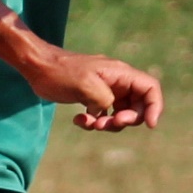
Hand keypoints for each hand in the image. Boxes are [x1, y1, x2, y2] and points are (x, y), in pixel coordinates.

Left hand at [20, 50, 163, 131]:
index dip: (155, 107)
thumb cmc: (60, 72)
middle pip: (137, 105)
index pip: (150, 88)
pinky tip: (78, 119)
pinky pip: (103, 115)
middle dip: (126, 120)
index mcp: (120, 74)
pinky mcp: (92, 98)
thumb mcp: (85, 85)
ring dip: (109, 124)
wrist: (37, 67)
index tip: (149, 125)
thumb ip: (105, 99)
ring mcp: (105, 90)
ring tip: (92, 123)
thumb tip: (110, 112)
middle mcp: (117, 81)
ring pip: (120, 113)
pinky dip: (94, 122)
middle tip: (106, 123)